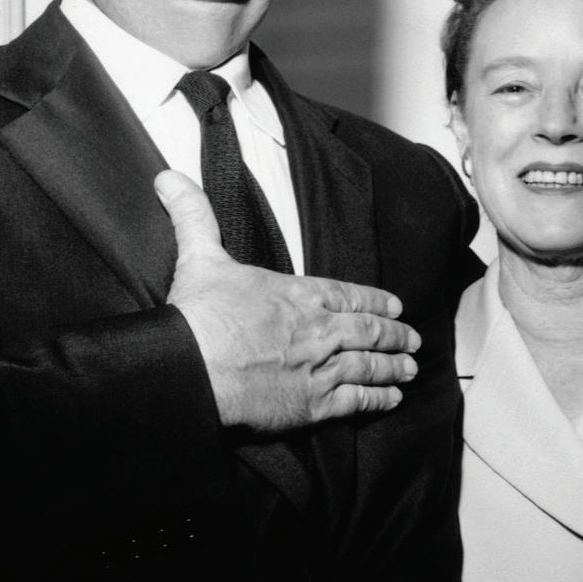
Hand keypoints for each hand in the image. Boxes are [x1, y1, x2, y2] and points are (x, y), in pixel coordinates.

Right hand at [155, 169, 420, 432]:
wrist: (193, 369)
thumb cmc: (200, 315)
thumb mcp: (199, 255)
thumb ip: (194, 215)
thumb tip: (169, 177)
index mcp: (299, 294)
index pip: (348, 294)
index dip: (374, 300)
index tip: (395, 306)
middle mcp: (320, 328)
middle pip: (368, 330)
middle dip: (394, 334)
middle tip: (413, 339)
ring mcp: (321, 366)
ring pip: (369, 364)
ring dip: (393, 366)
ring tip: (411, 368)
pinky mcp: (313, 404)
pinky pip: (357, 400)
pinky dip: (379, 398)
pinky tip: (392, 399)